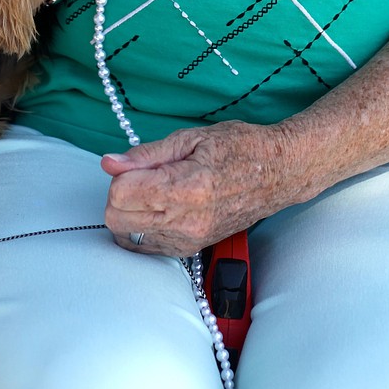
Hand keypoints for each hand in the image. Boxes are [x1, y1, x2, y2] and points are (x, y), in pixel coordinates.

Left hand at [101, 120, 289, 256]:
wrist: (279, 174)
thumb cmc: (240, 147)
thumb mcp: (192, 138)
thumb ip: (147, 154)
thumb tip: (109, 164)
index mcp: (186, 187)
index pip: (120, 194)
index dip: (120, 175)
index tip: (136, 165)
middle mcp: (186, 221)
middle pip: (117, 219)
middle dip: (118, 195)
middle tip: (141, 176)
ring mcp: (188, 240)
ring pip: (126, 237)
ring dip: (128, 213)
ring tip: (152, 192)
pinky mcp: (190, 250)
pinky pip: (145, 248)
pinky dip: (141, 229)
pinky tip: (158, 209)